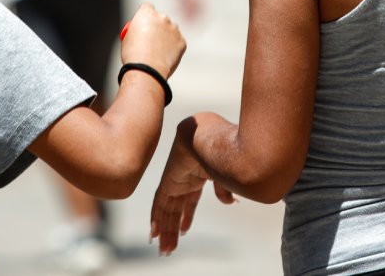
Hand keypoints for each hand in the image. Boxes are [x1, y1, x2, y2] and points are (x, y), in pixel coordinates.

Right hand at [120, 3, 185, 77]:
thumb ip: (137, 30)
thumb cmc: (133, 56)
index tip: (144, 23)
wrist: (146, 70)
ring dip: (167, 36)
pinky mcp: (182, 41)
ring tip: (158, 52)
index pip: (147, 7)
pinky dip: (173, 48)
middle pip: (161, 18)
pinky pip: (177, 42)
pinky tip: (165, 57)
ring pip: (171, 30)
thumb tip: (141, 33)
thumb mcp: (127, 39)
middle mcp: (162, 17)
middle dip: (158, 25)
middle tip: (153, 38)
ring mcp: (174, 29)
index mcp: (146, 14)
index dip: (145, 15)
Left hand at [150, 133, 234, 254]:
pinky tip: (154, 234)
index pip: (189, 201)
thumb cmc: (221, 150)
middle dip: (173, 229)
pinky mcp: (167, 181)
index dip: (186, 216)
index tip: (184, 231)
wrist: (206, 134)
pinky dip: (156, 218)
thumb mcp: (225, 174)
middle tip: (169, 249)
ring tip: (164, 250)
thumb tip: (230, 203)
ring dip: (166, 230)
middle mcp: (184, 180)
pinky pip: (159, 203)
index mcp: (198, 176)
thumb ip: (224, 189)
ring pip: (167, 210)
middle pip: (176, 209)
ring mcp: (175, 180)